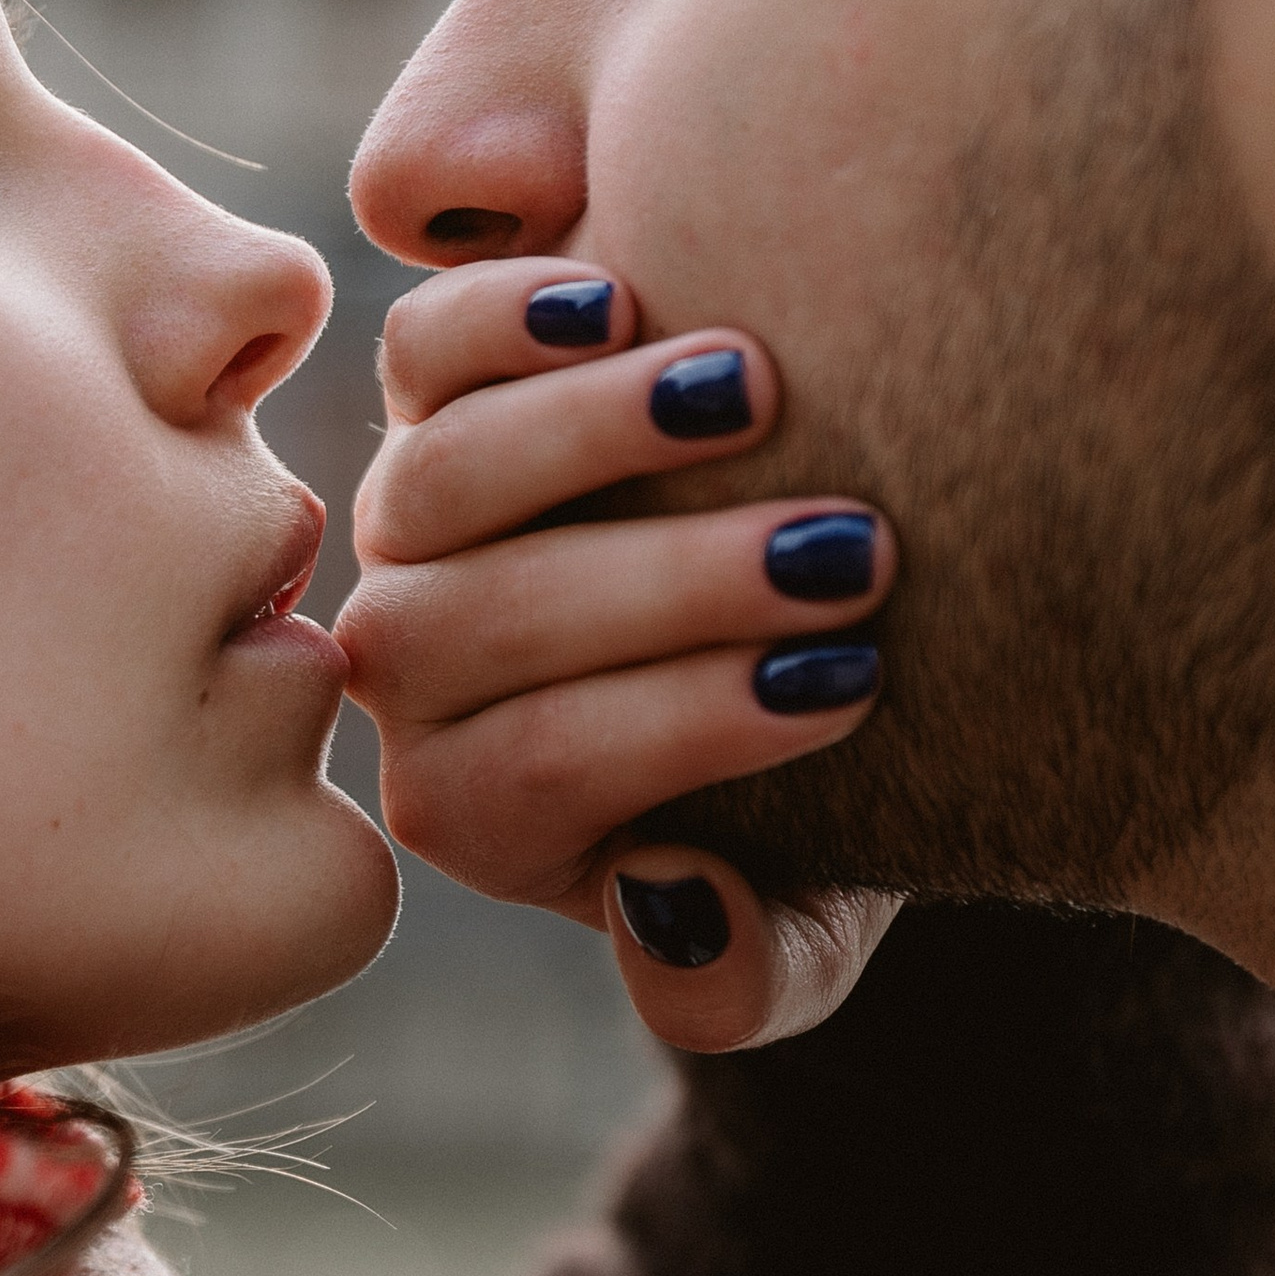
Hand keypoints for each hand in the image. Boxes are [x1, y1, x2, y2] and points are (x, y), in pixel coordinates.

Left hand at [340, 257, 900, 1054]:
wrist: (842, 622)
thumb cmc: (832, 798)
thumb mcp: (816, 919)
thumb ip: (745, 977)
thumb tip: (668, 906)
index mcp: (484, 809)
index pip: (527, 777)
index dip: (683, 730)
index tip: (853, 683)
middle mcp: (422, 669)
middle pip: (463, 628)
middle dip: (667, 587)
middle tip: (849, 552)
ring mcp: (420, 521)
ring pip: (432, 481)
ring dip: (591, 435)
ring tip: (757, 392)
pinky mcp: (446, 382)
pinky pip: (428, 344)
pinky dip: (509, 316)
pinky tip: (632, 298)